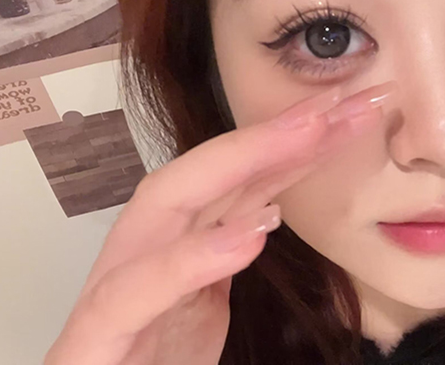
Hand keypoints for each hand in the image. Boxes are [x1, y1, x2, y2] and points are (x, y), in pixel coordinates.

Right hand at [44, 82, 394, 364]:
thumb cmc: (149, 356)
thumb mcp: (203, 300)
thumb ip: (225, 250)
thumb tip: (271, 206)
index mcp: (173, 243)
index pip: (234, 182)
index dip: (291, 143)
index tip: (349, 113)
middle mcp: (144, 251)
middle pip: (206, 175)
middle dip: (271, 134)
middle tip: (340, 104)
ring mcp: (115, 287)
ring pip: (166, 207)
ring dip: (240, 164)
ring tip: (306, 135)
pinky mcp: (95, 334)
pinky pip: (135, 291)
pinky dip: (192, 259)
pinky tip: (248, 234)